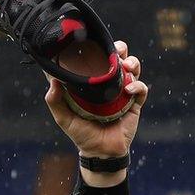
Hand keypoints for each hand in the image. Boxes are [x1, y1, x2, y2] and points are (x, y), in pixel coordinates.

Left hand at [46, 40, 146, 162]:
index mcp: (91, 83)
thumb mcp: (64, 118)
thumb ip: (55, 101)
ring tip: (127, 65)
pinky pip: (141, 89)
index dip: (95, 48)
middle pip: (117, 58)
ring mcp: (122, 92)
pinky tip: (130, 89)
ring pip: (132, 68)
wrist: (102, 153)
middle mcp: (107, 84)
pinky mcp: (134, 104)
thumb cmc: (82, 134)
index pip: (95, 59)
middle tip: (116, 50)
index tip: (92, 42)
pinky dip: (138, 85)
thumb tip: (53, 80)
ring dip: (132, 62)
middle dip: (119, 48)